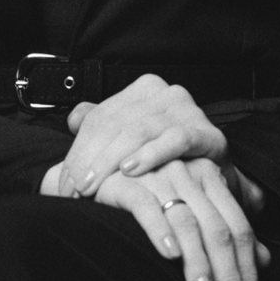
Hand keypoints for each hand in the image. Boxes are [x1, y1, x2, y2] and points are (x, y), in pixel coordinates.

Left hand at [57, 74, 227, 197]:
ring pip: (139, 131)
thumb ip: (102, 125)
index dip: (78, 151)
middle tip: (75, 190)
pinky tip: (130, 169)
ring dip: (110, 161)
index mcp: (143, 90)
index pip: (100, 117)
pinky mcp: (208, 133)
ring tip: (93, 186)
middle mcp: (165, 93)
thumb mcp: (131, 139)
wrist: (214, 177)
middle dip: (90, 160)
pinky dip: (150, 154)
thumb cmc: (168, 159)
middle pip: (116, 124)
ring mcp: (188, 110)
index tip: (65, 183)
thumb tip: (73, 120)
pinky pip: (175, 140)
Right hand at [89, 157, 271, 280]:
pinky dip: (160, 232)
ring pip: (188, 223)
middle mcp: (190, 174)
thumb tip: (265, 260)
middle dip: (229, 277)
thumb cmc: (153, 195)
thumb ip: (229, 231)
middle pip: (219, 230)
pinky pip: (146, 207)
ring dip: (198, 263)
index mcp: (211, 179)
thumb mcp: (196, 209)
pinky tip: (169, 256)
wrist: (103, 171)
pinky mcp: (127, 183)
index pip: (239, 228)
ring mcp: (159, 176)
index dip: (248, 270)